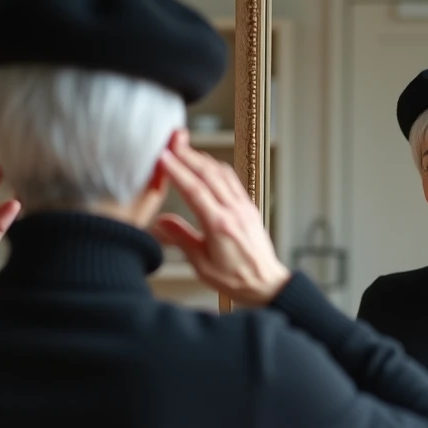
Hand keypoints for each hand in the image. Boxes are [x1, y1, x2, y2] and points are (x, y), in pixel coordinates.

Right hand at [151, 132, 290, 306]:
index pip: (194, 191)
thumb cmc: (236, 280)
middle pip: (208, 175)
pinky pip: (232, 181)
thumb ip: (181, 239)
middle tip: (171, 143)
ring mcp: (243, 207)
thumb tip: (161, 222)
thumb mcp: (202, 265)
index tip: (163, 157)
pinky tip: (207, 164)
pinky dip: (217, 168)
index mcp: (219, 226)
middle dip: (187, 156)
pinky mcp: (249, 207)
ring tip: (185, 150)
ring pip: (221, 174)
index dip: (177, 171)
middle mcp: (234, 212)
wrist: (266, 283)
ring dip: (201, 159)